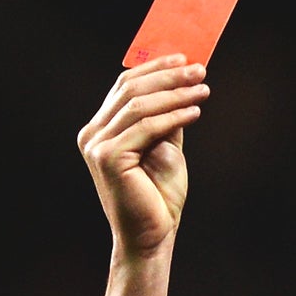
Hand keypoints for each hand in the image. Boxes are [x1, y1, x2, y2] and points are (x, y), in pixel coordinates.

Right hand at [78, 55, 210, 259]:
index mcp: (100, 130)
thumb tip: (182, 79)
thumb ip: (165, 115)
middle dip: (169, 76)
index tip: (185, 59)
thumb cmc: (158, 196)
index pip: (125, 86)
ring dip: (175, 93)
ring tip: (203, 89)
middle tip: (199, 70)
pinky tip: (195, 112)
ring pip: (140, 105)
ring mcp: (96, 147)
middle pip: (131, 90)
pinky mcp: (108, 158)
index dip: (155, 68)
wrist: (151, 236)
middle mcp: (92, 135)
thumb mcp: (164, 146)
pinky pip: (146, 127)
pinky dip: (173, 116)